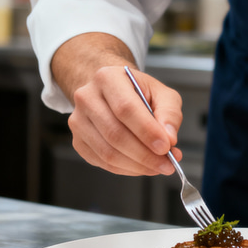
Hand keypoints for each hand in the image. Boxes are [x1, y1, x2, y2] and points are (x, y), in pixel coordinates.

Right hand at [68, 64, 182, 176]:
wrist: (112, 93)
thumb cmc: (138, 92)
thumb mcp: (162, 93)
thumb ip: (169, 113)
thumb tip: (169, 139)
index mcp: (107, 78)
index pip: (126, 108)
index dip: (146, 131)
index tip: (166, 147)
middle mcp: (87, 98)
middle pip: (115, 134)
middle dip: (145, 154)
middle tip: (166, 164)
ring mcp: (78, 121)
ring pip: (108, 153)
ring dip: (137, 165)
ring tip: (158, 166)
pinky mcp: (78, 142)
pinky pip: (103, 163)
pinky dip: (126, 169)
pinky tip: (141, 165)